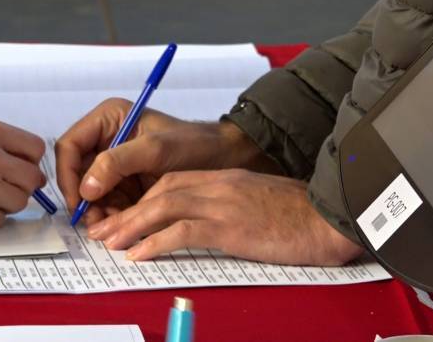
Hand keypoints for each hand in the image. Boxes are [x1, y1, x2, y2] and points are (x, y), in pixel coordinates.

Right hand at [0, 118, 45, 230]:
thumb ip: (2, 144)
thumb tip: (33, 165)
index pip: (36, 148)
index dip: (32, 161)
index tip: (22, 167)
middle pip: (32, 177)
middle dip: (23, 185)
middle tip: (7, 186)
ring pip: (20, 201)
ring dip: (7, 203)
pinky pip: (1, 219)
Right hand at [55, 98, 277, 224]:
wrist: (224, 159)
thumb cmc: (194, 144)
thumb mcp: (155, 149)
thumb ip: (117, 163)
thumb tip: (86, 187)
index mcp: (108, 119)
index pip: (70, 146)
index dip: (68, 173)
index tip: (79, 198)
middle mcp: (106, 139)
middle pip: (77, 172)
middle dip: (84, 197)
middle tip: (94, 221)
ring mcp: (115, 164)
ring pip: (90, 192)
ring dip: (97, 210)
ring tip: (110, 226)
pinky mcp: (125, 184)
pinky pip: (107, 202)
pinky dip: (111, 215)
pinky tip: (122, 225)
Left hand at [87, 169, 363, 265]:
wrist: (330, 215)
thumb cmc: (297, 213)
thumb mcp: (256, 201)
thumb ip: (229, 204)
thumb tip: (204, 224)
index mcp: (222, 179)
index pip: (170, 183)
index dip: (141, 200)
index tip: (123, 217)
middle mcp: (217, 186)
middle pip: (159, 193)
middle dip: (127, 213)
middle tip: (103, 231)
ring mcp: (223, 204)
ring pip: (163, 208)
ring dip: (131, 226)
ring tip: (110, 242)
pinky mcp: (230, 226)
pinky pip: (183, 232)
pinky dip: (156, 241)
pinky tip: (139, 254)